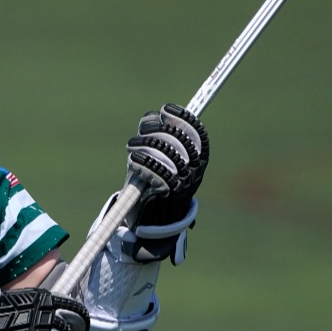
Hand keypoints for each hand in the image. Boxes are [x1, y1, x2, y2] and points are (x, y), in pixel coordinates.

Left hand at [125, 105, 207, 262]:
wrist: (153, 222)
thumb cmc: (155, 184)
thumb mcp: (162, 159)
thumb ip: (160, 138)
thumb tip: (153, 117)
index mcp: (199, 159)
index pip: (197, 133)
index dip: (181, 117)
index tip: (165, 109)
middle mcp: (196, 170)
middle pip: (179, 139)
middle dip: (158, 129)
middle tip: (142, 131)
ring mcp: (184, 182)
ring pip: (168, 152)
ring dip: (146, 144)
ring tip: (132, 145)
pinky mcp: (169, 193)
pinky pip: (157, 171)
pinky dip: (143, 161)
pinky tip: (134, 160)